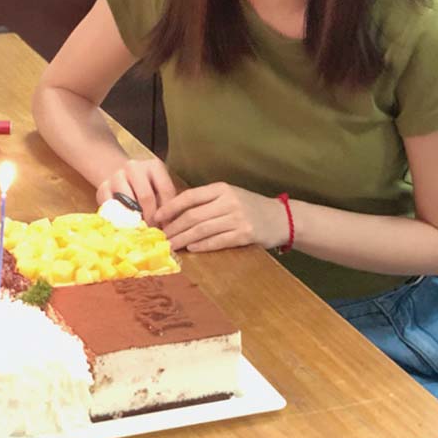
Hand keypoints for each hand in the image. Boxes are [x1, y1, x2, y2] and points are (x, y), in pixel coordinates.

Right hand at [96, 157, 176, 226]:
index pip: (165, 190)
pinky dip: (118, 220)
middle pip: (145, 196)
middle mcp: (134, 167)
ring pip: (127, 203)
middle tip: (151, 232)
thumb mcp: (159, 190)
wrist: (121, 178)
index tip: (166, 228)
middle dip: (150, 218)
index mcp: (154, 166)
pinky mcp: (102, 188)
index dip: (167, 212)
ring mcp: (116, 176)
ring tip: (139, 231)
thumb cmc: (147, 188)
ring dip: (134, 220)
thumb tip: (168, 228)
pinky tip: (124, 227)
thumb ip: (165, 204)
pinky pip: (111, 208)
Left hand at [154, 183, 287, 252]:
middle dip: (173, 228)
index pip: (190, 196)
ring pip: (202, 229)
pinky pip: (218, 241)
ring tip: (171, 246)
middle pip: (193, 215)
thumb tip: (175, 213)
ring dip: (183, 239)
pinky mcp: (245, 234)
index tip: (157, 217)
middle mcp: (229, 201)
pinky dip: (203, 246)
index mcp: (222, 188)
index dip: (171, 207)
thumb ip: (207, 201)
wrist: (281, 218)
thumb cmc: (250, 207)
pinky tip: (191, 249)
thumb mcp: (229, 196)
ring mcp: (238, 218)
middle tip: (160, 238)